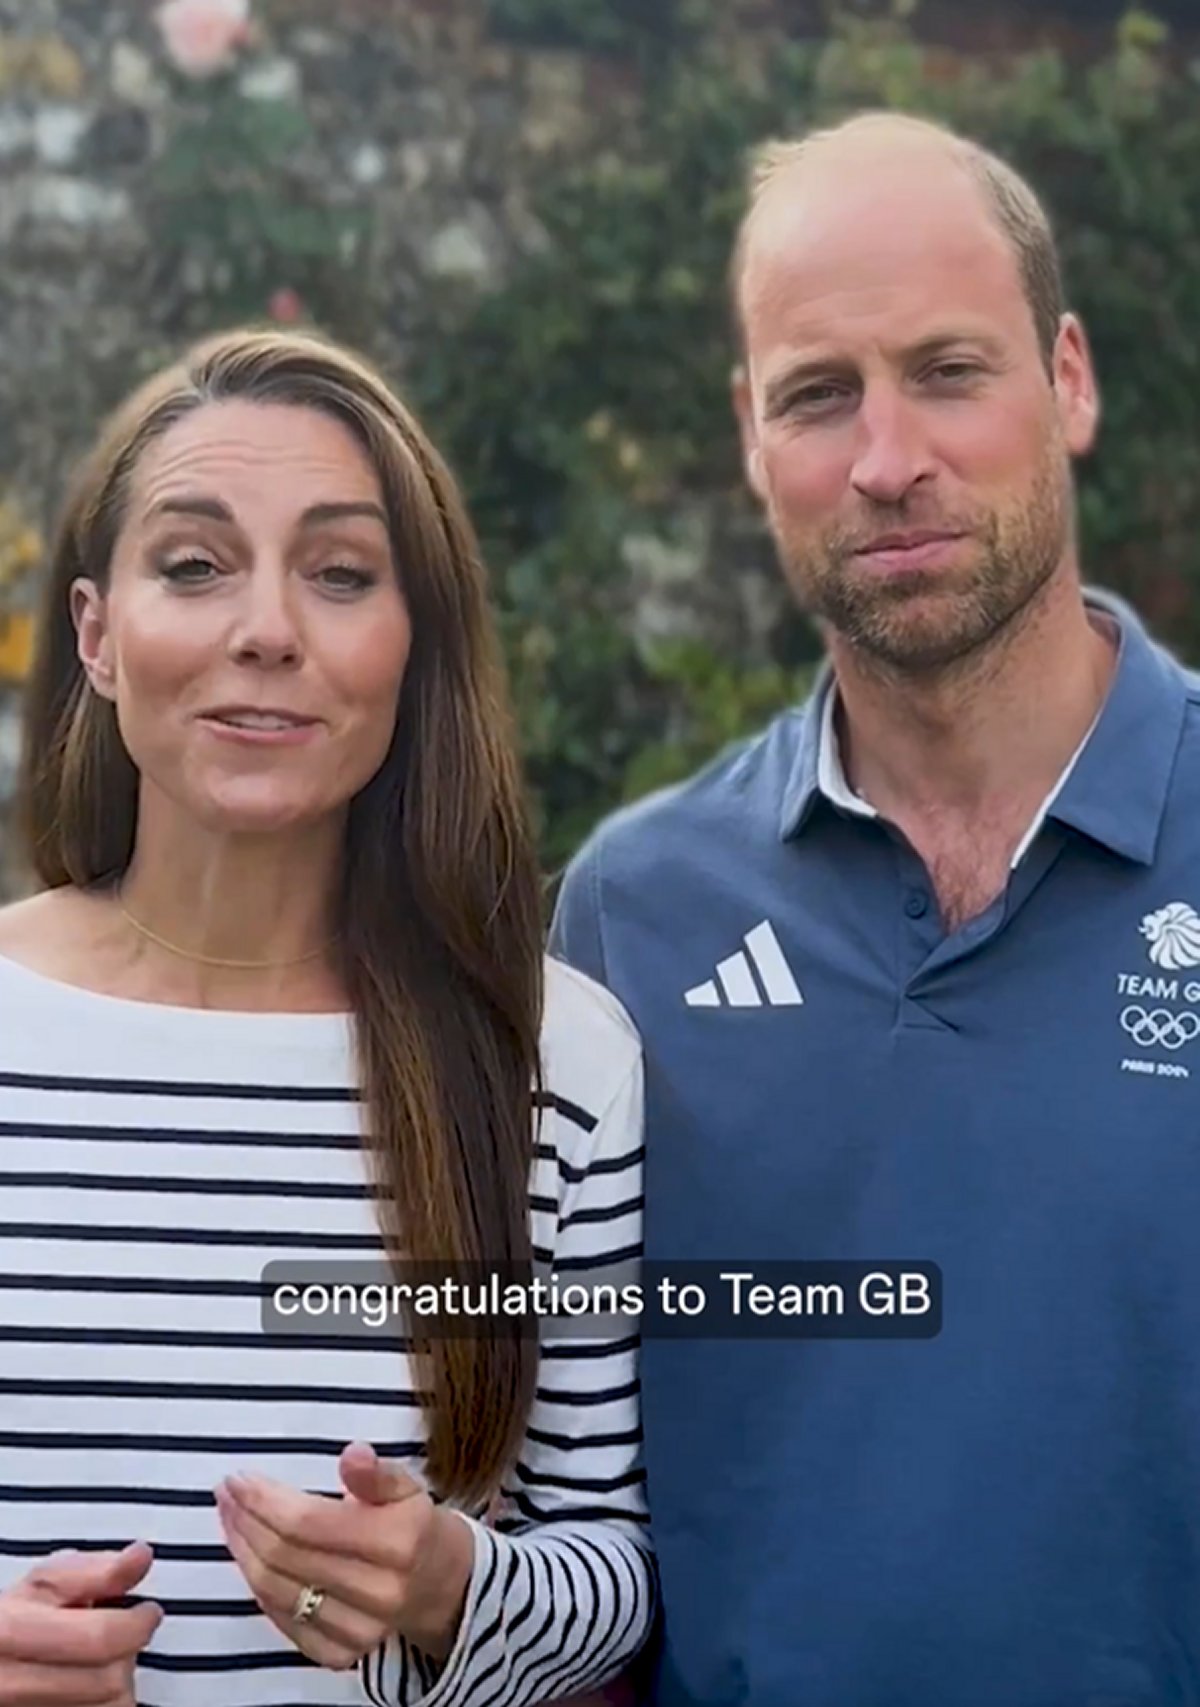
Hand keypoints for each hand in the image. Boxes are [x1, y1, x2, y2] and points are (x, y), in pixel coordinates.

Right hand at [0, 1541, 161, 1704]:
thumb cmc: (11, 1627)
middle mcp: (11, 1682)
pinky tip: (88, 1687)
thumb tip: (140, 1557)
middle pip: (110, 1678)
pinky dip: (104, 1705)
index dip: (136, 1622)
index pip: (99, 1639)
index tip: (147, 1612)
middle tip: (121, 1636)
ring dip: (118, 1683)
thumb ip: (93, 1570)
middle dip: (126, 1652)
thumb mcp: (41, 1587)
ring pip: (109, 1706)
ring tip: (99, 1661)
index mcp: (9, 1632)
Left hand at [215, 1443, 473, 1671]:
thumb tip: (353, 1454)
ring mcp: (359, 1631)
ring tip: (231, 1519)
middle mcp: (379, 1593)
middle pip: (286, 1556)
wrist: (442, 1587)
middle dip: (246, 1520)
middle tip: (227, 1494)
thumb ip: (377, 1473)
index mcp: (397, 1543)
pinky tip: (249, 1560)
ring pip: (276, 1590)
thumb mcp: (406, 1488)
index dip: (264, 1500)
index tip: (239, 1478)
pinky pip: (283, 1623)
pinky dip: (258, 1590)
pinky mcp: (342, 1655)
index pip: (307, 1522)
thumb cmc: (415, 1527)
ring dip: (243, 1551)